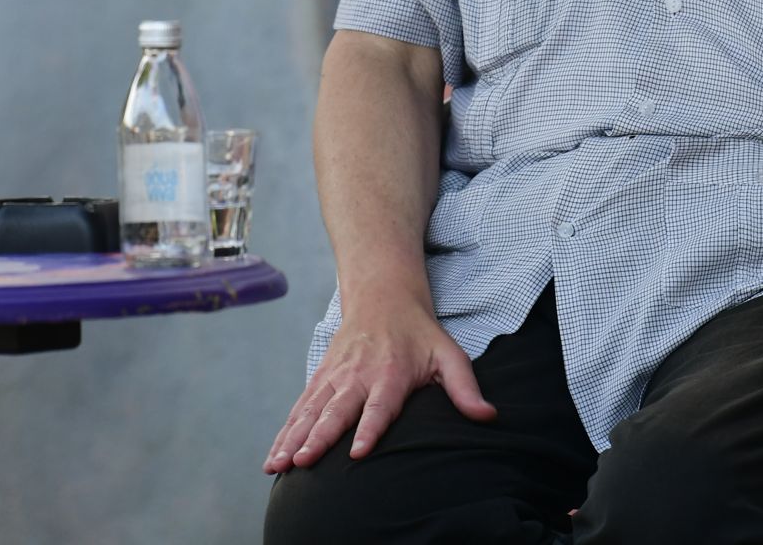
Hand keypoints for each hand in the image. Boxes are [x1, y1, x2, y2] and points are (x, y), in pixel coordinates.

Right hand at [262, 300, 493, 473]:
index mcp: (390, 373)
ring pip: (310, 412)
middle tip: (303, 461)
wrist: (383, 296)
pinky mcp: (320, 378)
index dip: (370, 429)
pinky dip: (285, 432)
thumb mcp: (449, 354)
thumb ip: (465, 388)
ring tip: (279, 466)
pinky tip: (274, 457)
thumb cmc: (420, 333)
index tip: (358, 453)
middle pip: (336, 411)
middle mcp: (358, 376)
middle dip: (318, 438)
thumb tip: (488, 416)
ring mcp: (335, 377)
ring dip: (293, 439)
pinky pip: (300, 409)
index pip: (379, 406)